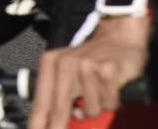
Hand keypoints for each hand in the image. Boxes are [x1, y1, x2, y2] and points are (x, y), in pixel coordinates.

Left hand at [29, 17, 150, 128]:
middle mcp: (66, 63)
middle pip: (59, 107)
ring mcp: (87, 66)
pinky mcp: (108, 71)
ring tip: (100, 92)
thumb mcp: (70, 73)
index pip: (42, 100)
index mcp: (51, 64)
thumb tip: (56, 122)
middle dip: (58, 126)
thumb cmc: (93, 59)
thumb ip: (62, 95)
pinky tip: (112, 88)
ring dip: (98, 107)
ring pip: (91, 110)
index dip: (38, 122)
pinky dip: (113, 101)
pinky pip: (109, 103)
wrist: (119, 38)